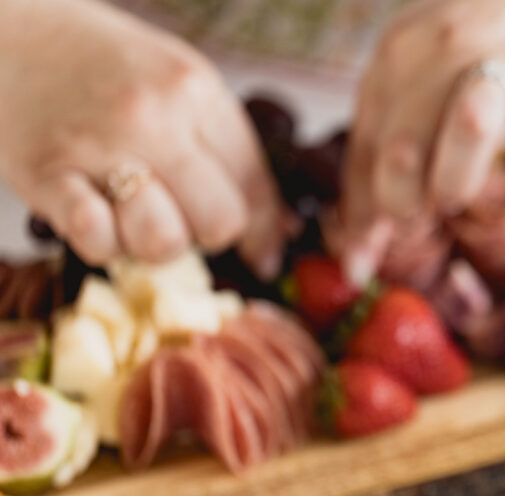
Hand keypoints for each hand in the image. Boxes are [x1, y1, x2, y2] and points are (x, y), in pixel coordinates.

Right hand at [0, 0, 290, 274]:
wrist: (7, 34)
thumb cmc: (103, 67)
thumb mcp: (177, 83)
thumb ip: (227, 146)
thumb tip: (278, 229)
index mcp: (194, 89)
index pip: (255, 183)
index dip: (262, 228)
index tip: (261, 253)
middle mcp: (153, 116)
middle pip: (219, 221)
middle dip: (207, 235)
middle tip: (181, 218)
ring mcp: (98, 145)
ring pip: (164, 242)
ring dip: (153, 244)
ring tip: (134, 217)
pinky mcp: (47, 174)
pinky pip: (96, 240)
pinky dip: (102, 243)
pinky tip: (95, 219)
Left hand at [332, 0, 504, 281]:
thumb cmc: (485, 49)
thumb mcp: (422, 81)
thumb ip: (389, 154)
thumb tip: (358, 252)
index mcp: (398, 55)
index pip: (366, 149)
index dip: (362, 217)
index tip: (360, 267)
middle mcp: (444, 48)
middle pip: (403, 151)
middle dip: (409, 205)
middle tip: (429, 211)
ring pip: (468, 134)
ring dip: (461, 181)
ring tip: (467, 186)